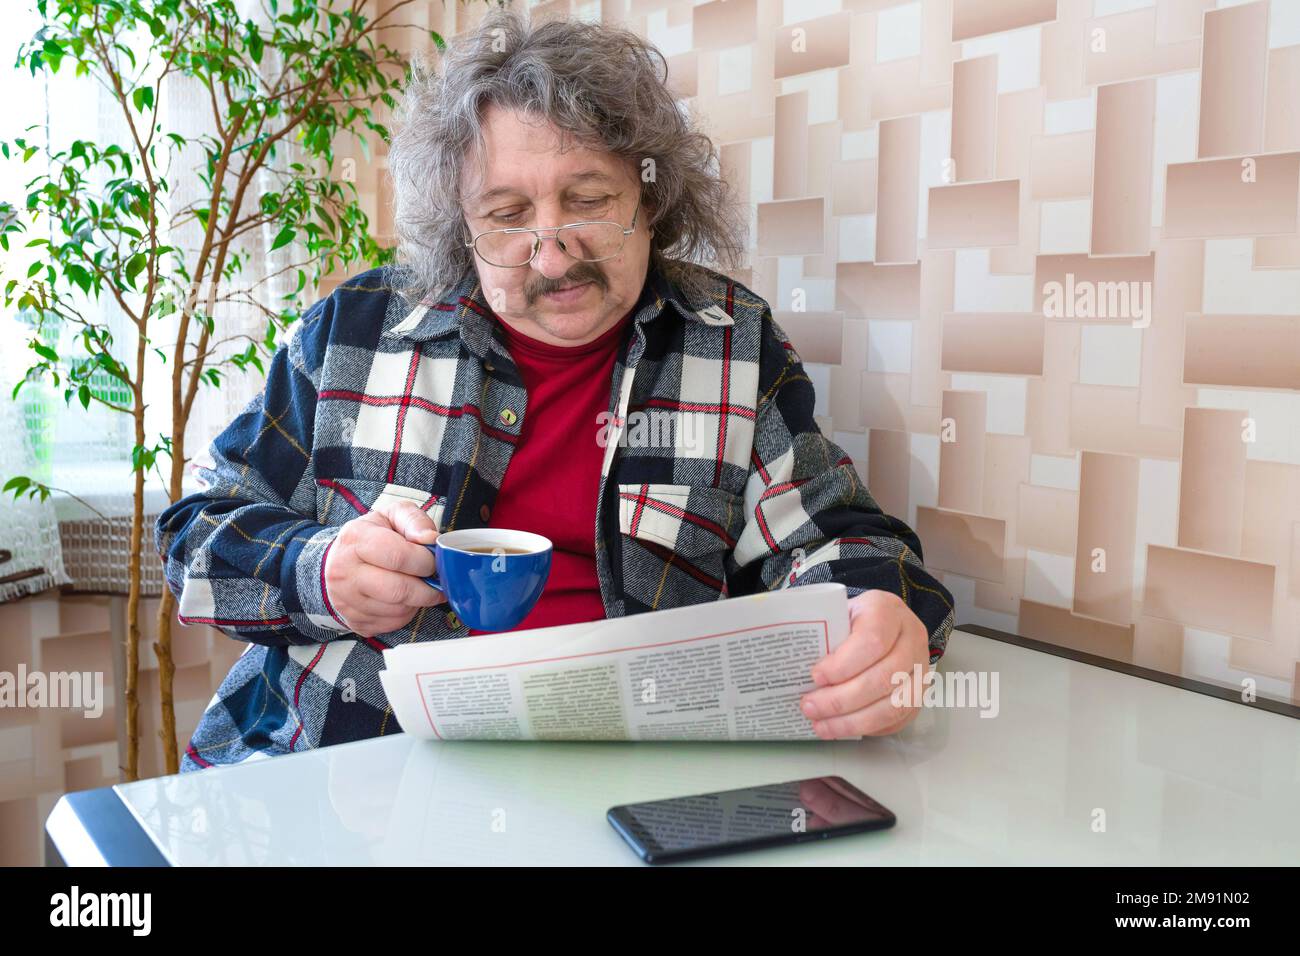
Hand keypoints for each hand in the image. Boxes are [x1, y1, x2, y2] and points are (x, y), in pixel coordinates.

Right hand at [323, 500, 446, 637]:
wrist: (339, 562)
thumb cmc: (371, 537)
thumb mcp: (391, 516)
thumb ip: (414, 521)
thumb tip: (430, 539)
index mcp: (355, 540)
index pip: (398, 556)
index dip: (424, 561)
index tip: (433, 560)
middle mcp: (344, 572)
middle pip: (399, 590)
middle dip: (427, 587)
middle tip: (434, 580)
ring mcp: (346, 601)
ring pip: (398, 610)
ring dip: (417, 601)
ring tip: (417, 586)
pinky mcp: (355, 621)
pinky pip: (393, 624)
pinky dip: (406, 613)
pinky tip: (403, 598)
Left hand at [799, 589, 928, 737]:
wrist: (883, 623)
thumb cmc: (852, 620)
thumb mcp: (837, 613)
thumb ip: (821, 633)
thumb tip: (789, 665)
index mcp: (887, 611)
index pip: (872, 641)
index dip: (843, 664)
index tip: (815, 676)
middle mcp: (912, 639)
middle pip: (883, 678)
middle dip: (841, 699)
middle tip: (810, 707)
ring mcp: (921, 669)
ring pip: (894, 705)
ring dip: (853, 721)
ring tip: (822, 726)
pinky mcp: (920, 695)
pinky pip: (898, 720)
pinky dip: (867, 729)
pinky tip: (841, 729)